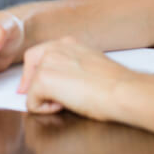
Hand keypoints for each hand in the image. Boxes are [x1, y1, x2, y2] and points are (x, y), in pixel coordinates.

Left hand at [19, 37, 133, 119]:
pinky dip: (44, 110)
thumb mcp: (90, 66)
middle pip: (30, 64)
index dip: (36, 73)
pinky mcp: (43, 80)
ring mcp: (47, 63)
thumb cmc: (115, 84)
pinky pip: (31, 102)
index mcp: (68, 43)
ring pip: (31, 86)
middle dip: (32, 84)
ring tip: (68, 101)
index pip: (41, 54)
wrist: (123, 91)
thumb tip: (60, 82)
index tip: (34, 86)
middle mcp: (55, 48)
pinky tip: (65, 106)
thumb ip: (71, 67)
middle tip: (42, 100)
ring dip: (45, 98)